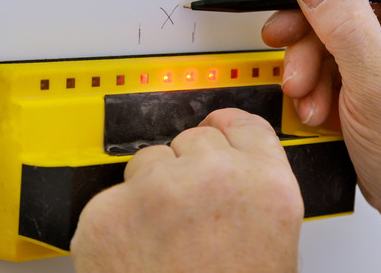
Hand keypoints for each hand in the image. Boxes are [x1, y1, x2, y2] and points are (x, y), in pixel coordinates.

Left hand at [71, 109, 303, 272]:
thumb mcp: (275, 240)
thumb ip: (257, 189)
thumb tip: (235, 164)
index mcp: (265, 184)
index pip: (241, 124)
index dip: (225, 130)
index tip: (214, 130)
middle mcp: (212, 176)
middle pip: (192, 140)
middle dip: (186, 172)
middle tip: (189, 218)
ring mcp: (156, 191)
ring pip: (147, 163)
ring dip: (150, 194)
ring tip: (163, 244)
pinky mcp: (106, 213)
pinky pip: (110, 198)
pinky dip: (116, 223)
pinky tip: (136, 255)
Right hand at [263, 0, 380, 271]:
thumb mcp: (379, 84)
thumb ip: (344, 24)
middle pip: (350, 1)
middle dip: (312, 31)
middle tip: (285, 43)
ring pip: (334, 33)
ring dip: (309, 63)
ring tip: (305, 93)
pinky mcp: (375, 77)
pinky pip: (333, 61)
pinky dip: (316, 82)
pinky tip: (316, 106)